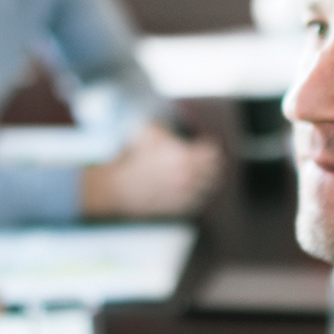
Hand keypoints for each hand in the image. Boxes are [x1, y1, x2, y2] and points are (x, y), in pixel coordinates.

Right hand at [81, 120, 222, 218]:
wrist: (118, 187)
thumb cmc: (132, 158)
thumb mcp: (147, 131)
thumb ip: (166, 128)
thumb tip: (176, 127)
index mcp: (183, 155)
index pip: (212, 151)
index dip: (209, 146)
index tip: (206, 144)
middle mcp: (188, 175)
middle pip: (215, 169)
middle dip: (212, 162)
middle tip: (208, 158)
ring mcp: (185, 193)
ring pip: (210, 185)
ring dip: (208, 177)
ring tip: (203, 172)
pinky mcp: (180, 206)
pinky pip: (200, 200)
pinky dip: (200, 192)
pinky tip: (194, 187)